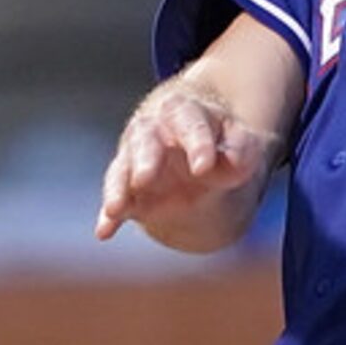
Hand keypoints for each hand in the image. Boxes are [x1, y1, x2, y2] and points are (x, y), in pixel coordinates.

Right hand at [95, 87, 278, 242]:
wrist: (198, 153)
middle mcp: (151, 131)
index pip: (189, 123)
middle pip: (144, 140)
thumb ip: (241, 148)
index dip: (196, 144)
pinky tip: (104, 232)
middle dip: (144, 160)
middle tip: (145, 178)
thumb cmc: (220, 142)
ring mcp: (134, 159)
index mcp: (183, 112)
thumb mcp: (240, 141)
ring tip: (115, 208)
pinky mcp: (128, 189)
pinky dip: (109, 218)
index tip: (204, 167)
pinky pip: (116, 203)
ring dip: (117, 189)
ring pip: (122, 170)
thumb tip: (233, 159)